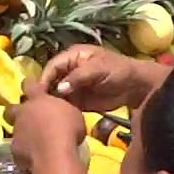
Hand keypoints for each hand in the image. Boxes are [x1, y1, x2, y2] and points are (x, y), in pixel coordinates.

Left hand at [8, 78, 88, 171]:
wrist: (53, 155)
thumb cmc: (67, 130)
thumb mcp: (74, 114)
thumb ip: (63, 110)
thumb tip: (61, 113)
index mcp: (38, 99)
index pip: (29, 84)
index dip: (31, 85)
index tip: (34, 88)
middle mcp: (23, 113)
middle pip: (12, 108)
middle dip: (17, 111)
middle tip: (28, 118)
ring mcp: (16, 131)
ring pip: (14, 128)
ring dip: (22, 131)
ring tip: (33, 139)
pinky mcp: (14, 148)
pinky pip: (18, 146)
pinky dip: (24, 149)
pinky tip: (34, 154)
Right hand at [40, 44, 164, 109]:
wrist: (135, 86)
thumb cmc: (118, 70)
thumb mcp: (98, 69)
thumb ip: (78, 77)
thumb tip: (59, 89)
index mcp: (72, 57)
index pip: (52, 66)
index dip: (45, 78)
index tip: (38, 92)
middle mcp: (69, 71)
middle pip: (51, 81)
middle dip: (45, 91)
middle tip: (39, 105)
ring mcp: (73, 86)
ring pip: (56, 94)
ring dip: (51, 103)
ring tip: (45, 113)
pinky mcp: (78, 100)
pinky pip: (65, 105)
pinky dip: (61, 110)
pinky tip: (57, 117)